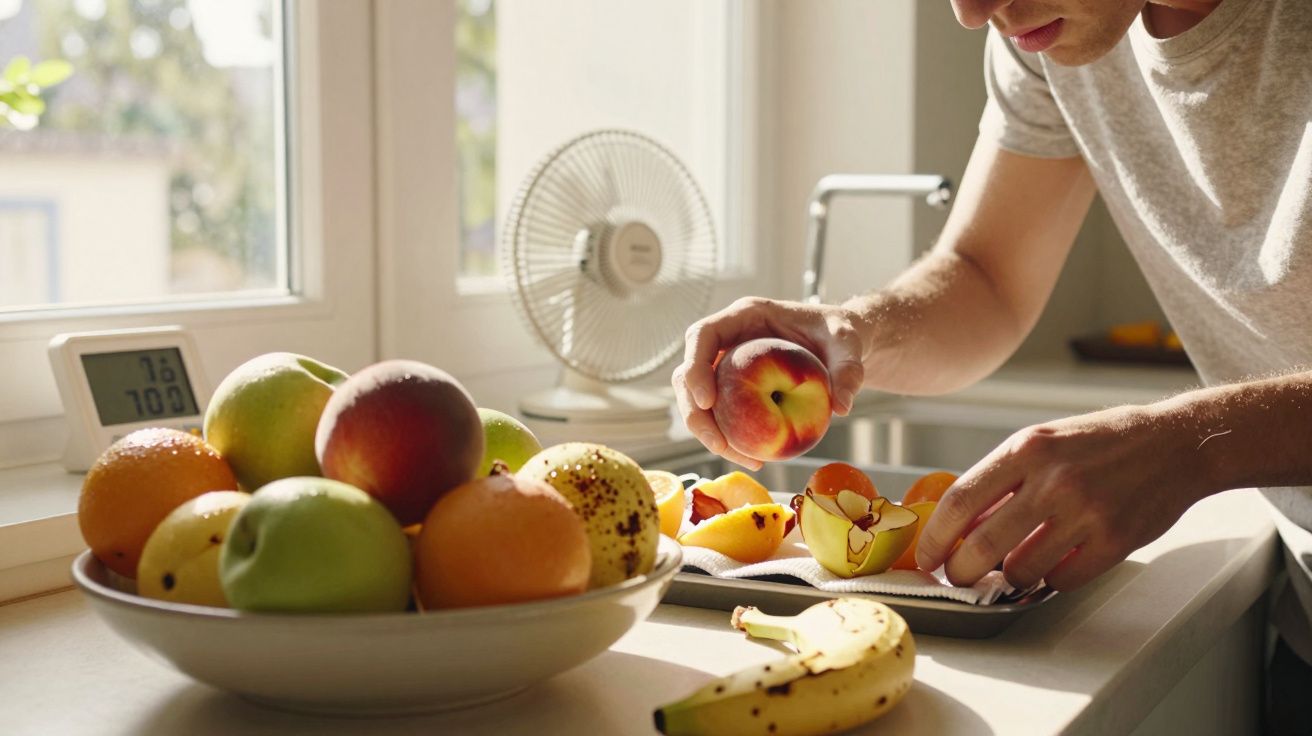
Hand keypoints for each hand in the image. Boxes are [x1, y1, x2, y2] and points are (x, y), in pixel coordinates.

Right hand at [672, 297, 866, 469]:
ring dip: (709, 432)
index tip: (707, 401)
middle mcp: (728, 339)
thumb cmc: (840, 336)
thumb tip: (842, 407)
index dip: (695, 367)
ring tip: (740, 458)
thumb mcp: (848, 346)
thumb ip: (848, 371)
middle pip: (688, 373)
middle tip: (719, 444)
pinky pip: (721, 414)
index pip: (702, 335)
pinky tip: (754, 459)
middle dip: (694, 412)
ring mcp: (727, 365)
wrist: (839, 346)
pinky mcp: (734, 388)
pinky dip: (730, 439)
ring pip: (697, 399)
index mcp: (745, 316)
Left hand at [915, 404, 1203, 590]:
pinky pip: (1063, 579)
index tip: (926, 556)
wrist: (1176, 443)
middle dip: (961, 572)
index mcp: (1026, 449)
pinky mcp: (1114, 541)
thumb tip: (959, 525)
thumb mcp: (1042, 442)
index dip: (936, 537)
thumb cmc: (1101, 442)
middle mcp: (1053, 480)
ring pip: (1021, 570)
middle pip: (983, 546)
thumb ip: (1002, 480)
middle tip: (958, 577)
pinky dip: (1051, 578)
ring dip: (1010, 576)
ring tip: (1016, 565)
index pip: (960, 501)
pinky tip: (1057, 562)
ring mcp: (1086, 512)